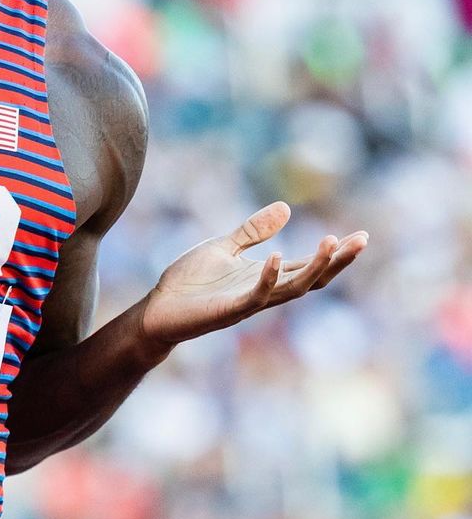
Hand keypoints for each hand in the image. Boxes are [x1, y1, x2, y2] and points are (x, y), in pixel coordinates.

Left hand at [140, 201, 367, 347]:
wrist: (157, 310)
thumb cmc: (189, 282)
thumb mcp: (224, 247)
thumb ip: (253, 230)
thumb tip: (286, 207)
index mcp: (265, 276)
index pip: (308, 265)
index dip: (334, 253)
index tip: (360, 236)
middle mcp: (264, 292)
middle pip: (311, 278)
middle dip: (337, 261)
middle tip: (361, 241)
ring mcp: (248, 303)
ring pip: (292, 289)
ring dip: (313, 268)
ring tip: (332, 244)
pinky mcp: (227, 310)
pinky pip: (253, 296)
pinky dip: (266, 278)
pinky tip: (274, 256)